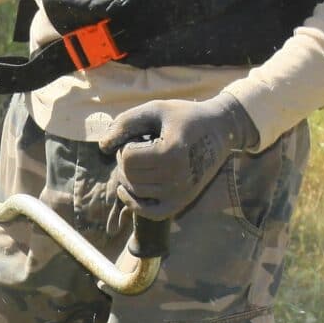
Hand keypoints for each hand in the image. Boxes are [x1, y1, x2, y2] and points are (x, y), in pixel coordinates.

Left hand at [83, 96, 260, 220]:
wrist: (221, 130)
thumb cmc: (185, 117)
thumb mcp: (155, 109)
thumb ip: (126, 122)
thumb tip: (102, 146)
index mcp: (171, 152)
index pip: (127, 157)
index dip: (125, 145)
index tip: (137, 137)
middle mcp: (177, 177)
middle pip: (129, 175)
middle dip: (125, 161)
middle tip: (138, 147)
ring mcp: (180, 192)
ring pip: (135, 191)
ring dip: (130, 176)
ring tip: (144, 160)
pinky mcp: (182, 202)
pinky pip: (150, 213)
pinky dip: (134, 204)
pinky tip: (125, 190)